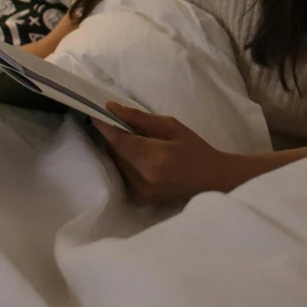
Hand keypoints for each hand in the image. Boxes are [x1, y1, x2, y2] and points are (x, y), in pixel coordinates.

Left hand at [91, 105, 241, 203]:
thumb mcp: (172, 126)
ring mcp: (139, 191)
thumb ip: (140, 118)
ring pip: (116, 163)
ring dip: (119, 150)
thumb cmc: (195, 149)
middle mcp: (142, 178)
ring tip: (135, 141)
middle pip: (114, 151)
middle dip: (114, 136)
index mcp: (154, 158)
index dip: (104, 126)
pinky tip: (139, 157)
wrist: (211, 180)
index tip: (95, 113)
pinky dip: (126, 162)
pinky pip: (122, 174)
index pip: (118, 140)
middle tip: (119, 123)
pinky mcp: (138, 198)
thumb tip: (112, 108)